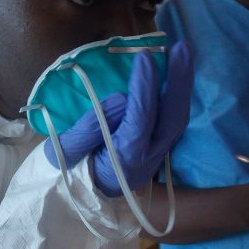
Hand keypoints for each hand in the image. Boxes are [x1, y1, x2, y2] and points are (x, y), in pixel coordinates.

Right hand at [44, 42, 193, 195]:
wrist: (78, 200)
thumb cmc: (67, 172)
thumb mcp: (65, 153)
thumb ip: (89, 129)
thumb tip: (121, 98)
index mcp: (125, 161)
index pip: (141, 119)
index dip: (144, 88)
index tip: (144, 57)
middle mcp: (149, 159)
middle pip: (173, 119)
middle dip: (179, 81)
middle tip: (181, 48)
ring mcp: (157, 155)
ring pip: (178, 119)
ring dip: (183, 85)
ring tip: (183, 52)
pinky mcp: (158, 149)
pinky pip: (172, 120)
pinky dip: (176, 95)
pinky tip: (176, 73)